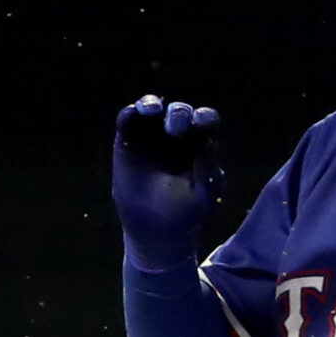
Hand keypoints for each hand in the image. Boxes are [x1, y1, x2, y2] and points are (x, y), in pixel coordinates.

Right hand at [112, 96, 222, 271]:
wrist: (155, 233)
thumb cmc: (186, 214)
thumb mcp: (205, 191)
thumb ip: (207, 164)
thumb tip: (204, 136)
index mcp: (200, 145)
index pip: (205, 121)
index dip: (204, 117)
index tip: (201, 123)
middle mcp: (176, 136)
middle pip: (179, 112)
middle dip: (178, 114)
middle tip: (174, 129)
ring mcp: (151, 137)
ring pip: (152, 108)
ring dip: (151, 104)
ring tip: (150, 109)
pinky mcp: (128, 141)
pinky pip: (128, 120)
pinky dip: (131, 113)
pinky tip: (134, 114)